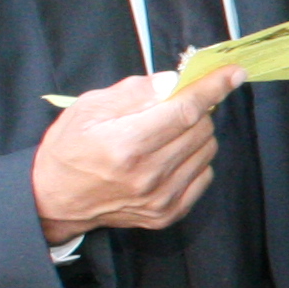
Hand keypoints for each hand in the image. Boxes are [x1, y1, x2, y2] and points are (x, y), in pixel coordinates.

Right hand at [30, 67, 244, 243]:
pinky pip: (204, 175)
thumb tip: (175, 81)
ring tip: (167, 133)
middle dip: (195, 109)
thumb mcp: (89, 108)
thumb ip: (135, 92)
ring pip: (207, 151)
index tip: (233, 73)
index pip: (185, 110)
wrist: (55, 200)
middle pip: (200, 129)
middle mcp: (148, 175)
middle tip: (173, 107)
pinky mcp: (167, 214)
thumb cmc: (69, 148)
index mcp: (127, 145)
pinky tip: (169, 156)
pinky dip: (194, 159)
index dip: (212, 88)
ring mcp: (161, 198)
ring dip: (195, 134)